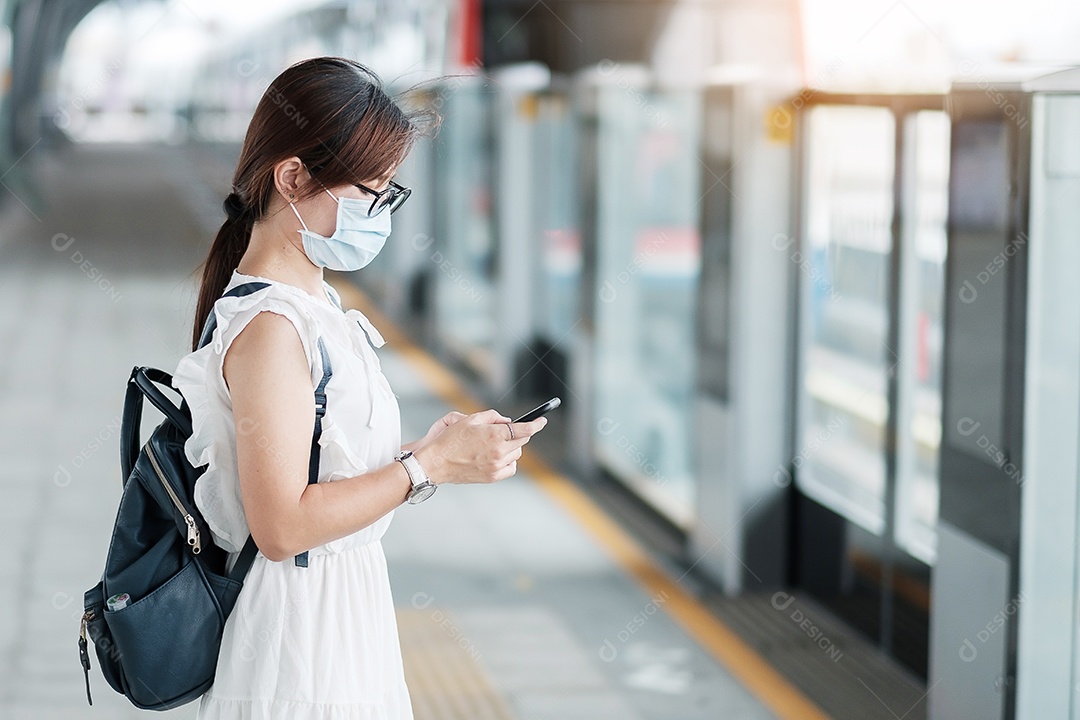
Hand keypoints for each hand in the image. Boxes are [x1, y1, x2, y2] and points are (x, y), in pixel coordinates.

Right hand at [413, 409, 547, 484]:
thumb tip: (507, 421)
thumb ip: (492, 417)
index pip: (525, 430)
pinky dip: (508, 461)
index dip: (537, 424)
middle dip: (518, 434)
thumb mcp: (470, 419)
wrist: (436, 463)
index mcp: (495, 435)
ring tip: (495, 444)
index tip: (542, 421)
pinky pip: (511, 467)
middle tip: (505, 431)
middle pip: (522, 441)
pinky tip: (497, 457)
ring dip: (512, 447)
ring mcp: (497, 466)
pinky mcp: (493, 477)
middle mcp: (499, 452)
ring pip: (517, 454)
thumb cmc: (450, 440)